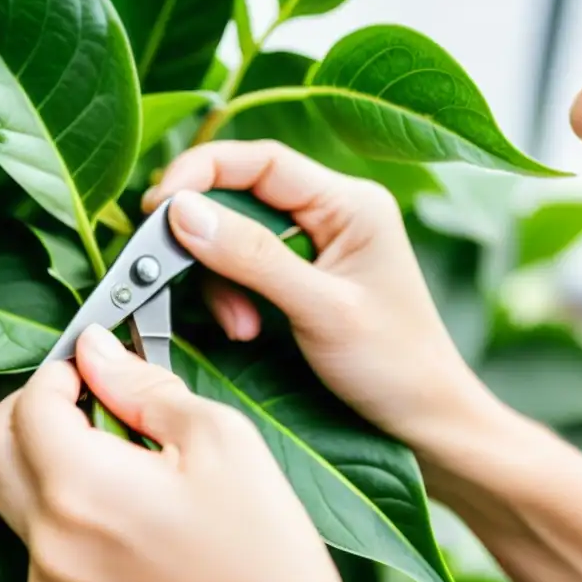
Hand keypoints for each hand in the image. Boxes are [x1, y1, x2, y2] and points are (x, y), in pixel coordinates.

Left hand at [0, 324, 376, 581]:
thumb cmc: (265, 563)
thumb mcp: (223, 444)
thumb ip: (145, 389)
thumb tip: (99, 351)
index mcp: (81, 487)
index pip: (29, 402)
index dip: (59, 372)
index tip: (89, 369)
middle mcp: (47, 544)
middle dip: (31, 413)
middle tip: (85, 408)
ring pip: (13, 505)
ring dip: (49, 473)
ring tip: (119, 479)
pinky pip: (37, 561)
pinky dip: (65, 532)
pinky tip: (125, 538)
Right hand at [143, 140, 498, 452]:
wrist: (424, 421)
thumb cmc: (395, 364)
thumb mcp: (321, 309)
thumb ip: (252, 257)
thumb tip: (181, 211)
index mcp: (350, 203)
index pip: (262, 161)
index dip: (201, 172)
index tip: (157, 206)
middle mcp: (332, 212)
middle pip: (240, 197)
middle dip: (208, 242)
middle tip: (175, 273)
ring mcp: (316, 244)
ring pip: (235, 238)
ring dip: (220, 281)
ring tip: (240, 328)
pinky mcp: (301, 276)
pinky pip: (245, 270)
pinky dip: (232, 298)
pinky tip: (246, 330)